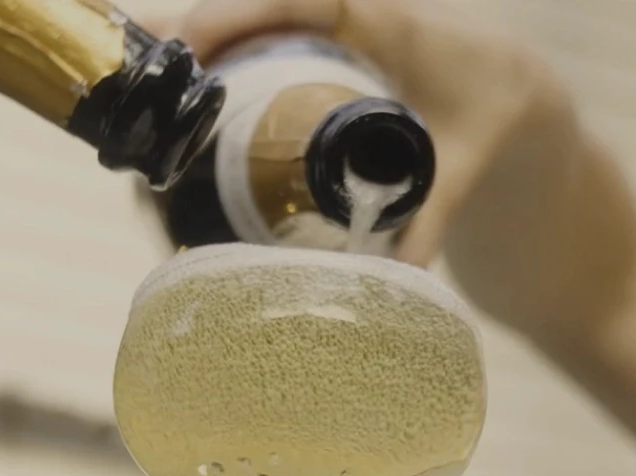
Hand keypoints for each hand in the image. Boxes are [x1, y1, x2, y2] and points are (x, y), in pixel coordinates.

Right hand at [167, 0, 635, 331]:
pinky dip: (205, 72)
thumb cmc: (496, 119)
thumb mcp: (467, 168)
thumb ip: (428, 222)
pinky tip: (157, 106)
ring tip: (120, 90)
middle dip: (185, 34)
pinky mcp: (311, 61)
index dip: (243, 14)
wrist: (516, 96)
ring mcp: (323, 37)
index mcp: (391, 24)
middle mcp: (349, 18)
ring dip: (182, 55)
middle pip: (255, 10)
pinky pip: (251, 52)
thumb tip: (392, 286)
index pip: (307, 0)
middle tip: (123, 65)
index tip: (191, 44)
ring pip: (244, 30)